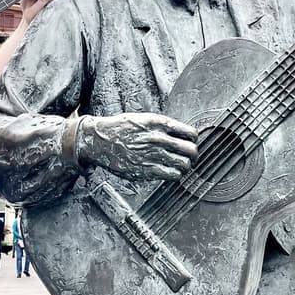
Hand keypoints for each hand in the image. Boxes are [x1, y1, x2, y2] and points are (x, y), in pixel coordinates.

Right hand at [76, 113, 198, 181]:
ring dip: (186, 166)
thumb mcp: (144, 119)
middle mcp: (159, 139)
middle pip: (191, 150)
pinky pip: (172, 175)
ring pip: (184, 164)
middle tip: (191, 157)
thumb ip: (162, 126)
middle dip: (194, 155)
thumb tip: (180, 134)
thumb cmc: (121, 128)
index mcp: (159, 124)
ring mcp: (153, 155)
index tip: (191, 142)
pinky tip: (170, 171)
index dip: (194, 140)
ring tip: (181, 165)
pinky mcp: (147, 170)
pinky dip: (175, 174)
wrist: (100, 141)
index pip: (190, 133)